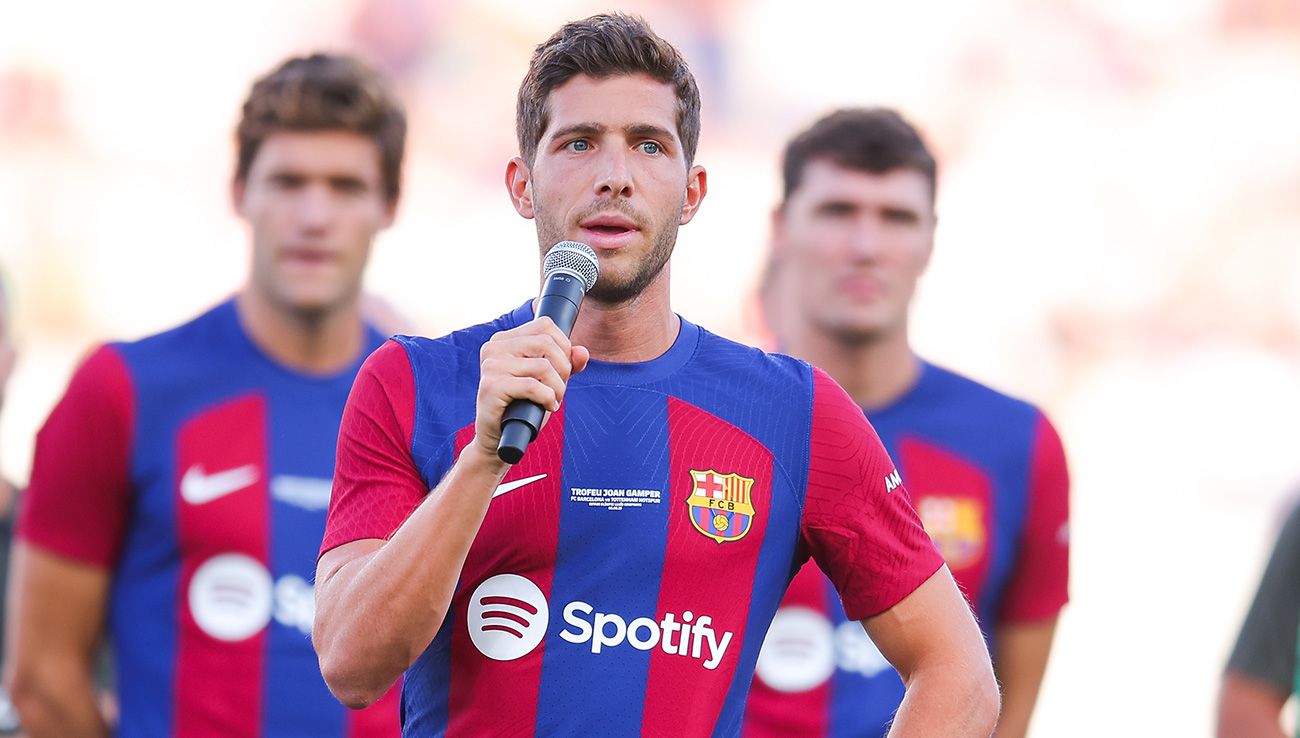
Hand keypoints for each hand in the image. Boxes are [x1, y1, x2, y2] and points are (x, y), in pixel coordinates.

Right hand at [473, 317, 588, 460]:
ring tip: (553, 400)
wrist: (498, 437)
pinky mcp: (491, 386)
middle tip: (559, 389)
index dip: (564, 347)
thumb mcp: (549, 381)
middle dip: (563, 369)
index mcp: (504, 339)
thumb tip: (582, 352)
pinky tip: (546, 407)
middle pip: (547, 343)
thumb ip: (567, 364)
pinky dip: (548, 398)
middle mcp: (494, 347)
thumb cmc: (522, 406)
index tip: (562, 370)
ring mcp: (490, 366)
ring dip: (557, 388)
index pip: (545, 325)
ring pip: (543, 366)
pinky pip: (533, 386)